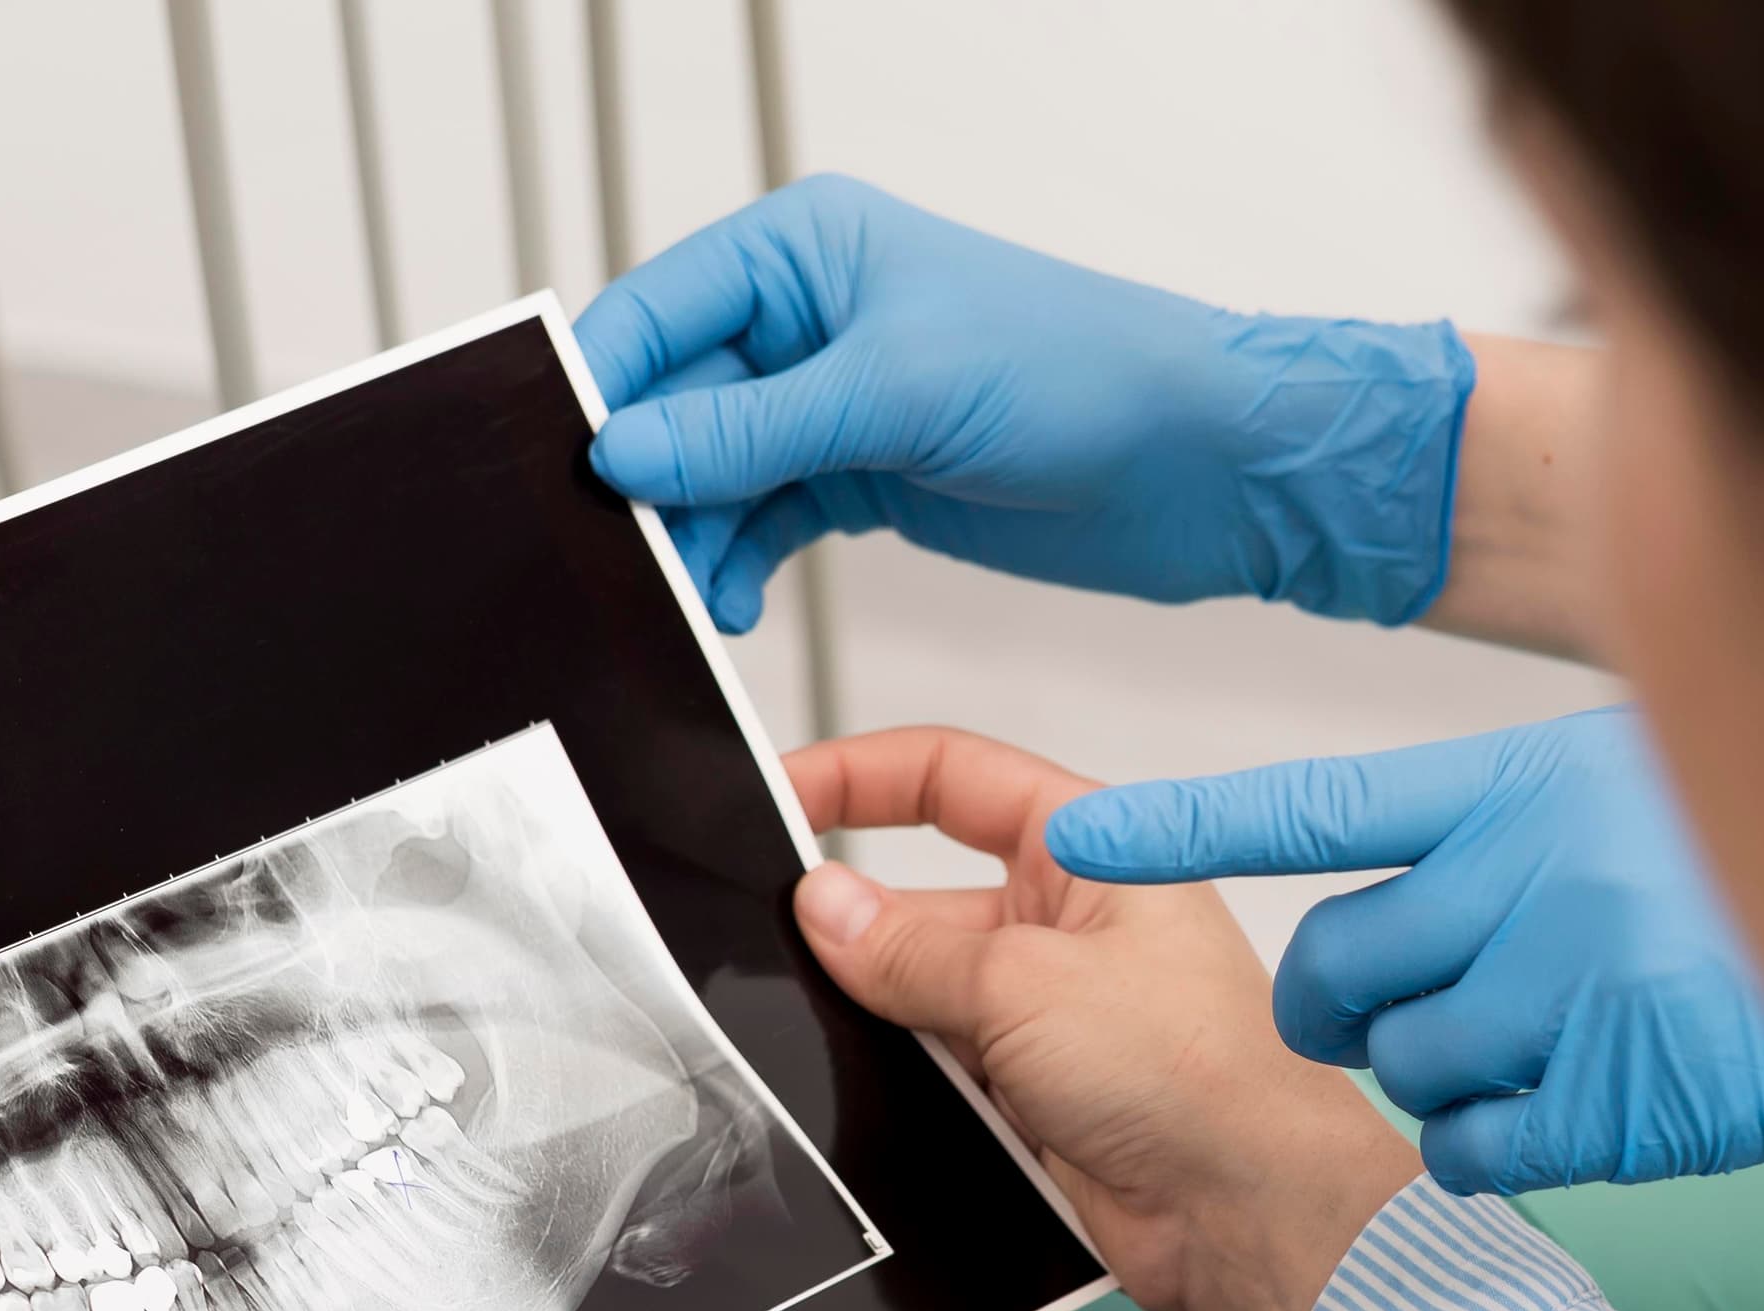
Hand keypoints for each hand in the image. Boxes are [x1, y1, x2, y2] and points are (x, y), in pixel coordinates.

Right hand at [581, 176, 1473, 633]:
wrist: (1198, 464)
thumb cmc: (1080, 375)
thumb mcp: (895, 396)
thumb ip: (749, 430)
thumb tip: (623, 454)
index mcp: (805, 250)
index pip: (654, 311)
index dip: (601, 391)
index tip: (564, 473)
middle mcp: (805, 318)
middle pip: (672, 401)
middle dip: (644, 482)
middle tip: (622, 560)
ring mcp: (830, 400)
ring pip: (710, 473)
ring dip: (690, 538)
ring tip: (689, 597)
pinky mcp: (861, 474)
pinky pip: (760, 520)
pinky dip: (737, 564)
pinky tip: (731, 607)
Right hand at [787, 728, 1419, 1310]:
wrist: (1245, 1211)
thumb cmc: (1197, 1074)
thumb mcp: (1023, 984)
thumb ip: (908, 947)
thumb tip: (823, 906)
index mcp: (1088, 850)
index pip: (951, 777)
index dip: (859, 776)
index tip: (780, 795)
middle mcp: (1068, 923)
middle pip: (922, 894)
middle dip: (855, 920)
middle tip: (778, 937)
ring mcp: (1049, 1012)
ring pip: (921, 990)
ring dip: (879, 1010)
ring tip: (835, 1027)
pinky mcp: (1034, 1092)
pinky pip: (937, 1067)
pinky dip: (901, 1077)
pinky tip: (873, 1087)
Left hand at [1044, 708, 1763, 1192]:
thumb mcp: (1640, 803)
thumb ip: (1515, 834)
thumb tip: (1411, 884)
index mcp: (1528, 784)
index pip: (1315, 806)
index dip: (1187, 827)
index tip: (1081, 841)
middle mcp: (1536, 875)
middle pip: (1338, 969)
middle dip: (1350, 1010)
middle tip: (1419, 1013)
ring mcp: (1571, 990)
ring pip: (1406, 1065)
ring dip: (1452, 1075)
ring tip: (1564, 1044)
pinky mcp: (1608, 1099)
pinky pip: (1474, 1145)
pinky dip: (1502, 1144)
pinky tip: (1579, 1110)